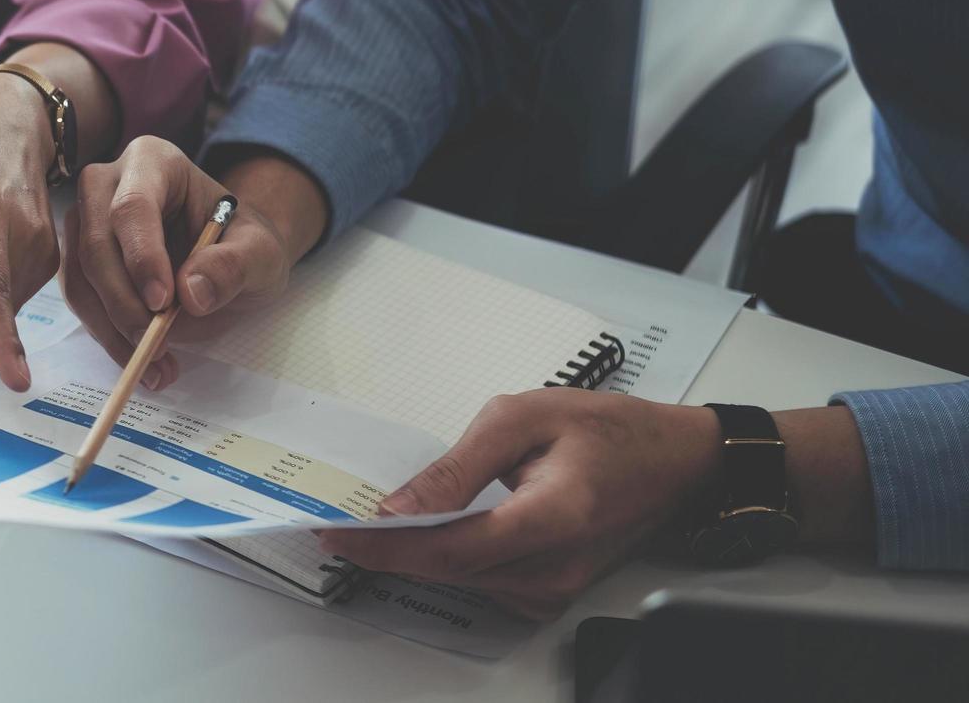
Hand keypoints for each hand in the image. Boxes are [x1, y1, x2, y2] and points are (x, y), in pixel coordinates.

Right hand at [61, 138, 318, 390]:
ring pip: (80, 277)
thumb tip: (192, 292)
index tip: (163, 304)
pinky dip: (109, 338)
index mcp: (154, 161)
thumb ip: (235, 265)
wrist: (228, 258)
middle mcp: (107, 184)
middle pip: (95, 242)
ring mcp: (85, 221)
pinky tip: (146, 363)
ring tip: (158, 365)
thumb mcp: (261, 253)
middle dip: (122, 302)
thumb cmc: (243, 243)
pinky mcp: (78, 261)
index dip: (141, 256)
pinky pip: (81, 302)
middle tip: (155, 344)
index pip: (134, 205)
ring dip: (113, 329)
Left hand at [318, 390, 722, 618]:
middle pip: (449, 570)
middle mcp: (554, 565)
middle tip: (334, 527)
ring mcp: (556, 585)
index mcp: (553, 516)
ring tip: (366, 527)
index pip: (451, 548)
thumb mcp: (524, 418)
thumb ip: (458, 466)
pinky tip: (422, 534)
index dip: (386, 546)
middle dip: (384, 552)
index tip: (336, 532)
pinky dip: (445, 559)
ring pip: (461, 580)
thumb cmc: (609, 429)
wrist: (676, 461)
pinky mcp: (551, 590)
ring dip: (410, 556)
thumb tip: (399, 505)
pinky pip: (482, 581)